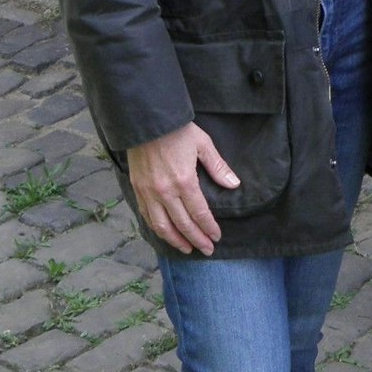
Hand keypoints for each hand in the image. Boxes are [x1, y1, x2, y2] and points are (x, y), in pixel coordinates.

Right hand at [126, 121, 239, 254]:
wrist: (146, 121)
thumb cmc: (178, 131)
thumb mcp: (203, 144)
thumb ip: (218, 167)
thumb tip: (234, 185)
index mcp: (184, 181)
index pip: (199, 213)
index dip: (209, 228)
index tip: (216, 237)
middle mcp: (165, 191)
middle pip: (182, 224)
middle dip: (196, 240)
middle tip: (207, 250)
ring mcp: (149, 192)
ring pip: (162, 226)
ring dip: (176, 240)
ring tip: (187, 249)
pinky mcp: (137, 190)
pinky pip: (147, 216)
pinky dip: (157, 229)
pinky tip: (166, 234)